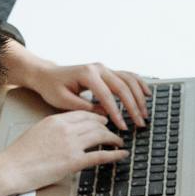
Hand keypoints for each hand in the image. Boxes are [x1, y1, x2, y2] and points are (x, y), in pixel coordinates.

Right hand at [0, 109, 125, 192]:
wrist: (10, 168)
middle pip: (95, 122)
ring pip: (101, 135)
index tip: (103, 121)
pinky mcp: (73, 161)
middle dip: (108, 127)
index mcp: (55, 120)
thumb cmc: (18, 155)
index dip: (97, 117)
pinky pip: (101, 155)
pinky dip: (115, 154)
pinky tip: (121, 154)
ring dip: (114, 138)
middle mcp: (65, 129)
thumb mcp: (37, 132)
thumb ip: (53, 130)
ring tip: (119, 142)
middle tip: (114, 131)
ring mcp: (70, 145)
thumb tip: (65, 134)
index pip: (83, 114)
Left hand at [21, 54, 149, 129]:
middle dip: (133, 107)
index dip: (116, 113)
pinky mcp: (106, 71)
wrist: (47, 74)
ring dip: (139, 96)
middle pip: (123, 87)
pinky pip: (127, 75)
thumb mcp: (63, 101)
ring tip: (145, 113)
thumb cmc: (52, 87)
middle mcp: (98, 68)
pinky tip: (147, 94)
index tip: (122, 127)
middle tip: (139, 123)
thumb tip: (104, 115)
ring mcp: (104, 68)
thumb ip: (84, 108)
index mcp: (87, 75)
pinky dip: (139, 84)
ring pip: (129, 80)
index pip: (106, 96)